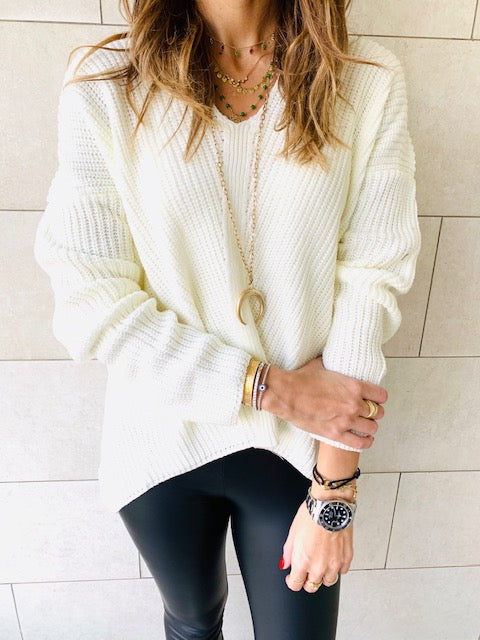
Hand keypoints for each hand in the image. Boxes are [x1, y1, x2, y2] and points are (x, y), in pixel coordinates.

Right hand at [261, 355, 386, 449]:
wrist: (286, 393)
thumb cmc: (301, 378)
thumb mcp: (322, 365)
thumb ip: (334, 365)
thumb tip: (333, 357)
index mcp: (354, 386)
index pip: (381, 395)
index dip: (379, 398)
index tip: (375, 399)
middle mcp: (354, 404)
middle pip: (379, 413)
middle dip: (375, 412)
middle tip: (368, 412)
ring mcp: (346, 420)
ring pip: (372, 428)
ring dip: (370, 427)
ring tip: (365, 426)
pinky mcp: (336, 434)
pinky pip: (360, 443)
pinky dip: (365, 442)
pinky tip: (363, 439)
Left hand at [280, 497, 352, 592]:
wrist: (330, 505)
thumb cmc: (311, 515)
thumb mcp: (292, 532)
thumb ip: (288, 552)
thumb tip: (286, 563)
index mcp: (302, 562)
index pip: (296, 585)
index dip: (292, 581)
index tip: (292, 577)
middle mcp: (319, 567)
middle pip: (312, 586)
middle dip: (307, 579)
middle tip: (306, 569)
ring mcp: (334, 564)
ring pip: (328, 581)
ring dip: (323, 575)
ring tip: (320, 563)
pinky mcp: (347, 557)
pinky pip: (342, 571)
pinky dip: (337, 568)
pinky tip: (332, 558)